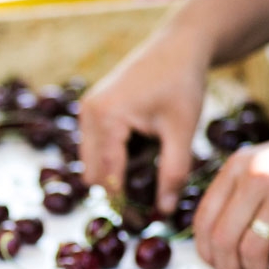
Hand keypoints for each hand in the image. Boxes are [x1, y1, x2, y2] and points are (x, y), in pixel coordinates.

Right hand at [78, 32, 209, 213]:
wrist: (179, 45)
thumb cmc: (183, 83)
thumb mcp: (182, 130)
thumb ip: (173, 172)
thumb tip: (164, 211)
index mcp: (106, 117)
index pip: (108, 176)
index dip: (124, 203)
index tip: (142, 223)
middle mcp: (88, 114)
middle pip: (93, 174)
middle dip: (117, 190)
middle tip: (148, 204)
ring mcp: (86, 111)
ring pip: (92, 163)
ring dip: (115, 174)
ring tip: (150, 173)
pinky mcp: (92, 110)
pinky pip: (95, 148)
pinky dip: (114, 158)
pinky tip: (142, 152)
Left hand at [192, 123, 268, 268]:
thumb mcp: (258, 166)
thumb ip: (233, 196)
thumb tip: (212, 247)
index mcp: (236, 166)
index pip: (204, 220)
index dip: (206, 252)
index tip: (218, 266)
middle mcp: (257, 174)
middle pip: (223, 238)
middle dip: (228, 267)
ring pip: (253, 246)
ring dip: (256, 268)